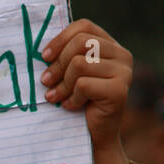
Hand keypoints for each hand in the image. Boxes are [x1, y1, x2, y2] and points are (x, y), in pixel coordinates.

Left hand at [42, 19, 134, 163]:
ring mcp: (124, 72)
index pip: (84, 27)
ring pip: (80, 64)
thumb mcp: (71, 74)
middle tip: (45, 82)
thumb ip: (65, 56)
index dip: (60, 39)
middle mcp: (122, 55)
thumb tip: (40, 49)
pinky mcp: (119, 90)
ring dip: (62, 84)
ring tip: (56, 97)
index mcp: (111, 45)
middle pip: (81, 43)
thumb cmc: (79, 102)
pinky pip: (83, 84)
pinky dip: (71, 98)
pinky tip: (72, 107)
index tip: (44, 57)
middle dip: (57, 64)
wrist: (95, 136)